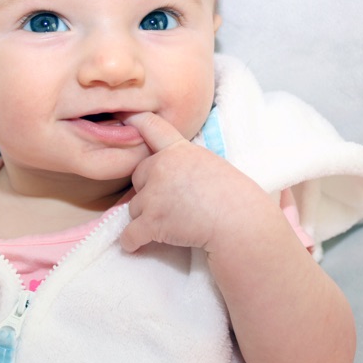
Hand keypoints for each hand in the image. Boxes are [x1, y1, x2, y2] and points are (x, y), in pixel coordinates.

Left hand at [120, 112, 276, 253]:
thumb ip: (187, 163)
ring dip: (145, 217)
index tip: (122, 117)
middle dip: (148, 189)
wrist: (241, 224)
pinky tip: (137, 245)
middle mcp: (162, 167)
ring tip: (171, 225)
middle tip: (170, 202)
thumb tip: (172, 173)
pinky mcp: (151, 222)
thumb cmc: (237, 199)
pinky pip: (129, 234)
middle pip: (138, 175)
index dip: (135, 121)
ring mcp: (154, 195)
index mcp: (180, 150)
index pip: (152, 127)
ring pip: (134, 207)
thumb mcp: (212, 166)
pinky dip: (132, 242)